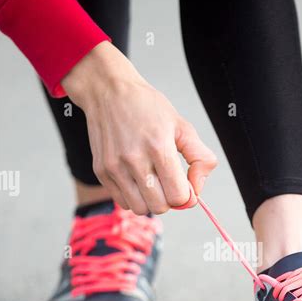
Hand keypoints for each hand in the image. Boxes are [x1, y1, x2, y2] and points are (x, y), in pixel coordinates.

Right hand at [62, 42, 216, 214]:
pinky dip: (133, 197)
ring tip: (151, 182)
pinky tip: (136, 180)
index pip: (178, 195)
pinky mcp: (101, 171)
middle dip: (169, 199)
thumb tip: (196, 191)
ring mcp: (115, 167)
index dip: (186, 194)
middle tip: (167, 182)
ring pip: (140, 209)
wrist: (108, 91)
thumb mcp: (182, 126)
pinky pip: (122, 202)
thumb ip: (200, 159)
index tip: (183, 183)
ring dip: (150, 201)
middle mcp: (134, 159)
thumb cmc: (147, 107)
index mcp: (159, 147)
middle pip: (160, 206)